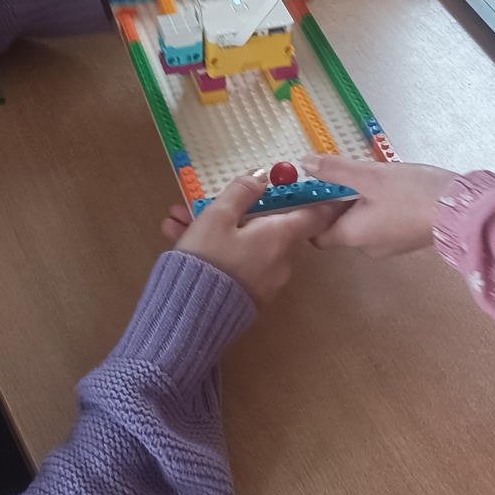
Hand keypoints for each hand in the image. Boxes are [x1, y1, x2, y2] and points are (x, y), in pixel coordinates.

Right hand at [163, 170, 346, 305]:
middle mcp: (279, 261)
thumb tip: (263, 176)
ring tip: (176, 220)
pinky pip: (235, 264)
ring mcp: (265, 282)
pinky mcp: (247, 297)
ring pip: (244, 244)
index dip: (318, 200)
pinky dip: (216, 252)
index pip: (313, 215)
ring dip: (216, 231)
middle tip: (204, 204)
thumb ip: (242, 192)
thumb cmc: (208, 259)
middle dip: (236, 212)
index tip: (318, 188)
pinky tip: (180, 240)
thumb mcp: (218, 217)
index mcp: (279, 237)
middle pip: (267, 227)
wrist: (191, 317)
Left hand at [303, 154, 463, 257]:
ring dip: (361, 203)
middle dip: (339, 204)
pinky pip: (384, 224)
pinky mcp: (407, 239)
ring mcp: (390, 246)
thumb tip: (305, 163)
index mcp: (352, 235)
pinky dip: (381, 208)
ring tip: (372, 178)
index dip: (313, 214)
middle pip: (340, 228)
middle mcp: (367, 247)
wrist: (460, 211)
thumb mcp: (369, 175)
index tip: (317, 190)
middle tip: (346, 177)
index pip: (318, 236)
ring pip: (363, 225)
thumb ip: (336, 170)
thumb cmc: (410, 194)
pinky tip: (393, 188)